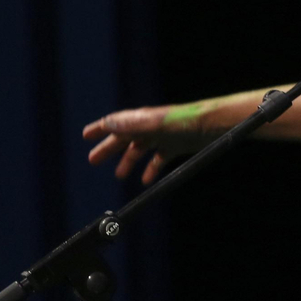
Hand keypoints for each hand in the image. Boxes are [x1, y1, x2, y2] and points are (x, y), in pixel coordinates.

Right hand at [83, 103, 217, 183]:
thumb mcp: (156, 123)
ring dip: (128, 161)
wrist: (215, 125)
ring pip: (141, 149)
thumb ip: (133, 123)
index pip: (117, 122)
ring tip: (119, 175)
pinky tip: (146, 181)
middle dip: (109, 148)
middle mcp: (152, 126)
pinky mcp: (177, 146)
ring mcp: (164, 136)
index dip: (101, 128)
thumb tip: (108, 122)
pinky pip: (160, 158)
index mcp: (143, 119)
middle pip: (125, 138)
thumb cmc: (187, 120)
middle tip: (92, 160)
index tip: (85, 136)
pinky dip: (151, 169)